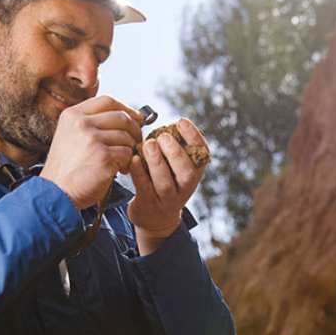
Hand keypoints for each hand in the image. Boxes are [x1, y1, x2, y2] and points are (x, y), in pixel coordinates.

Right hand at [40, 96, 142, 209]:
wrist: (56, 193)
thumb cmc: (66, 169)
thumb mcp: (69, 136)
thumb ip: (90, 123)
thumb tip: (123, 116)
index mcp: (72, 115)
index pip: (107, 101)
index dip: (126, 108)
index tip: (135, 118)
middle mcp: (81, 124)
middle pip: (120, 117)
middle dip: (134, 129)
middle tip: (136, 140)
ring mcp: (92, 139)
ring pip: (126, 136)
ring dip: (129, 149)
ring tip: (122, 160)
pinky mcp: (103, 156)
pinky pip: (126, 153)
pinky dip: (127, 162)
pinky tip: (119, 169)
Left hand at [128, 119, 208, 253]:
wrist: (155, 217)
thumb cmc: (163, 179)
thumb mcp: (175, 164)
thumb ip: (172, 145)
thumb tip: (159, 118)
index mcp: (194, 172)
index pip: (202, 154)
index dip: (194, 137)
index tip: (181, 121)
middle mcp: (185, 187)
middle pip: (187, 171)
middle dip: (176, 152)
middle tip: (163, 136)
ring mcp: (167, 198)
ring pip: (165, 182)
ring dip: (157, 162)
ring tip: (148, 144)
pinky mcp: (148, 204)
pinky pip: (144, 188)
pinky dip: (139, 173)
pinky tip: (133, 159)